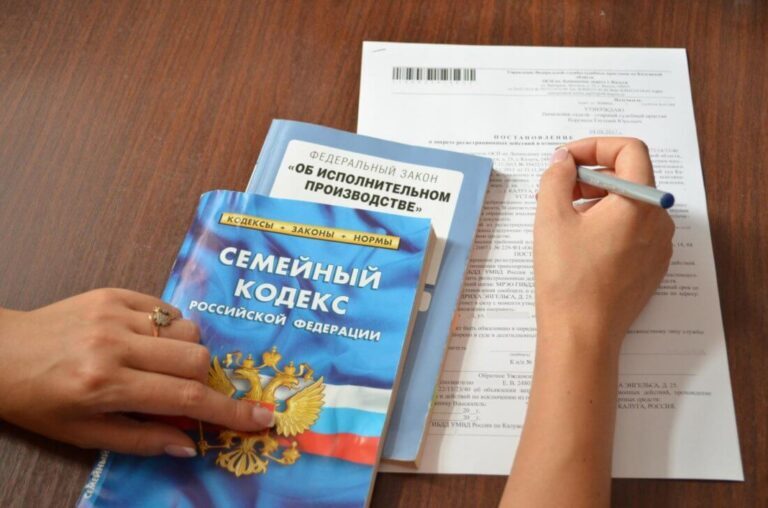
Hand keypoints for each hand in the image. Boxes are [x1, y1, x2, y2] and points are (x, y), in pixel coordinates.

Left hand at [0, 289, 272, 456]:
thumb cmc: (38, 401)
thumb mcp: (83, 434)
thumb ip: (142, 439)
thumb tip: (190, 445)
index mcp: (105, 385)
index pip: (185, 398)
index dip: (229, 411)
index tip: (260, 417)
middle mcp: (115, 344)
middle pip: (197, 357)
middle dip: (205, 379)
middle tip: (186, 391)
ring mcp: (114, 313)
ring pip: (187, 329)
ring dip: (187, 353)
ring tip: (160, 365)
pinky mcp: (113, 293)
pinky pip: (165, 309)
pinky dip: (168, 329)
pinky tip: (146, 342)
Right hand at [503, 138, 674, 506]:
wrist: (581, 334)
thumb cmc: (566, 277)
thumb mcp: (551, 218)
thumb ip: (555, 177)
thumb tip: (561, 160)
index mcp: (640, 203)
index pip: (629, 150)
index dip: (594, 146)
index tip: (564, 160)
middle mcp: (659, 221)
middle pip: (629, 177)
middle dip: (589, 174)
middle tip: (553, 189)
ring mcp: (658, 246)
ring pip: (629, 205)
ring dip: (595, 199)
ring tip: (560, 216)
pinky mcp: (651, 267)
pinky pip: (632, 230)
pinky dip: (606, 223)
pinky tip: (577, 241)